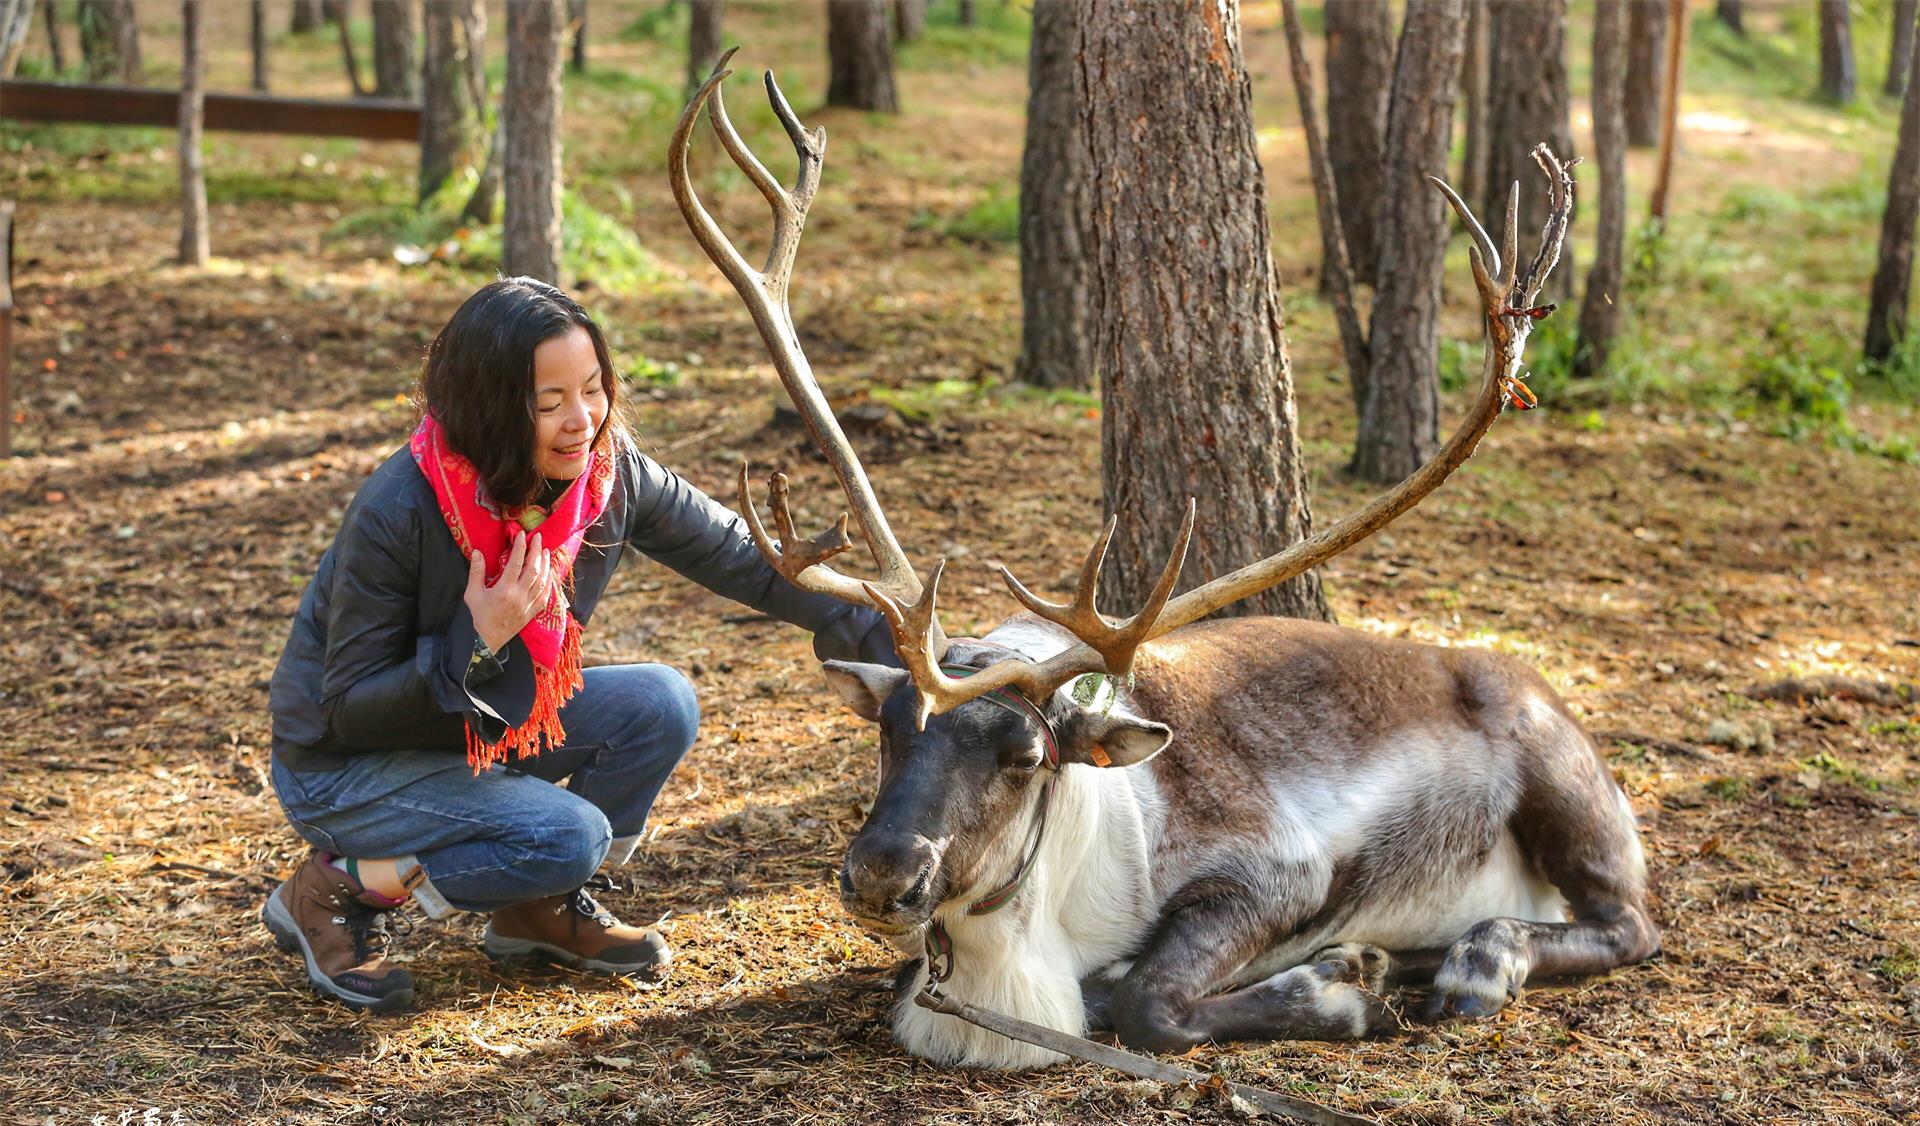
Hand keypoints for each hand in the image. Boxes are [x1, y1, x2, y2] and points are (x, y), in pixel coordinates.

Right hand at [463, 531, 552, 652]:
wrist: (487, 640)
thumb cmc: (479, 615)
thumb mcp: (472, 593)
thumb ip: (476, 572)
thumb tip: (477, 551)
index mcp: (504, 590)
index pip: (516, 563)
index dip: (521, 547)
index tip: (522, 535)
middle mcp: (519, 596)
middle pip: (533, 569)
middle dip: (537, 551)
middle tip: (539, 537)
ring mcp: (528, 604)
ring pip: (542, 581)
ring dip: (546, 564)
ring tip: (546, 551)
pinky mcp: (533, 612)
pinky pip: (546, 595)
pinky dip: (549, 583)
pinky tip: (550, 573)